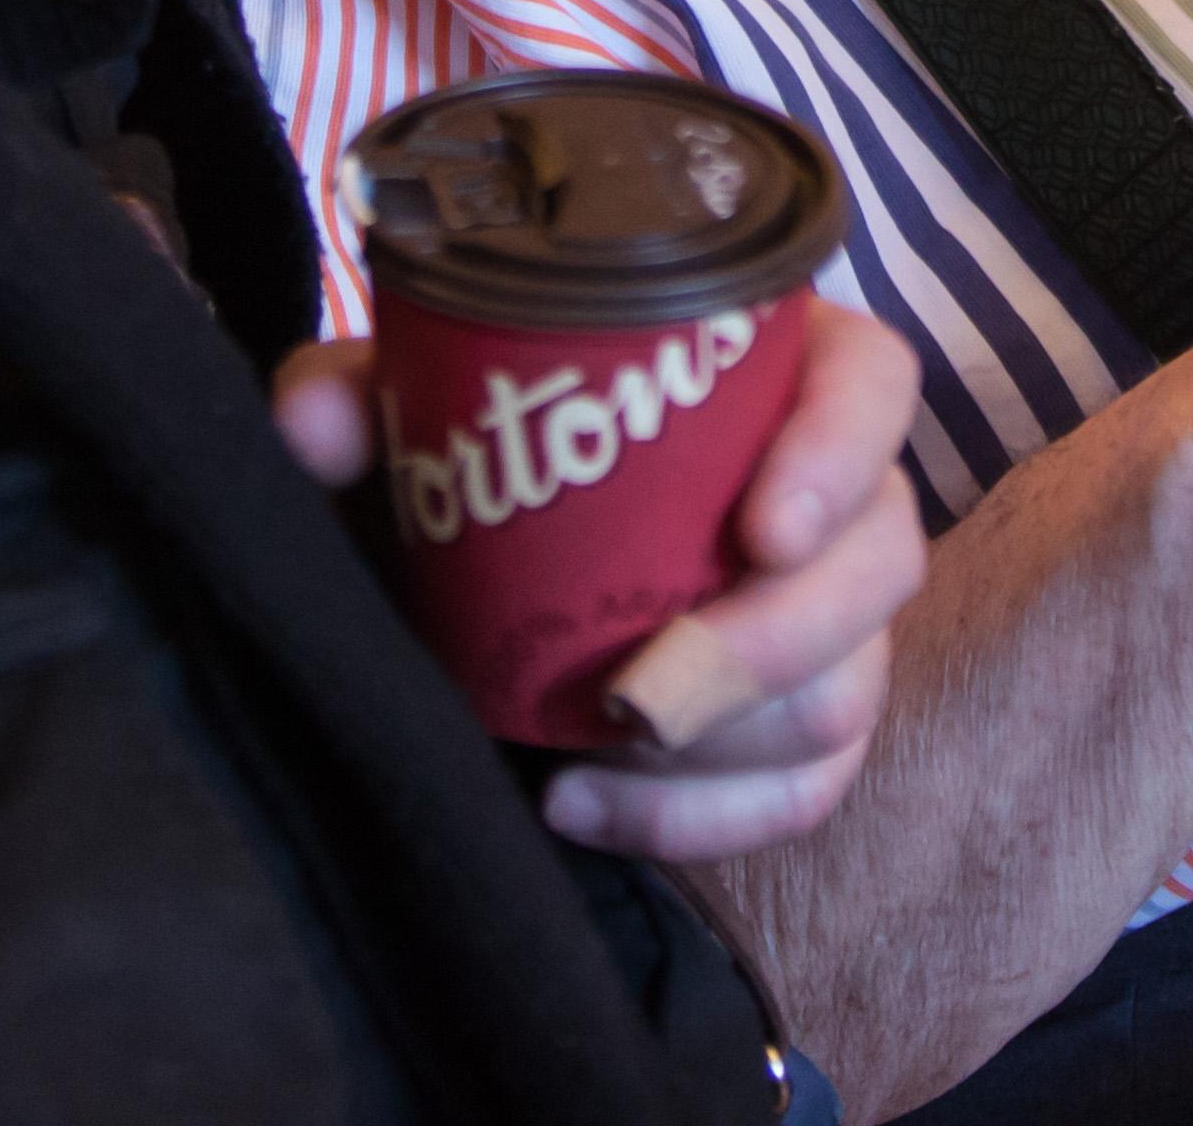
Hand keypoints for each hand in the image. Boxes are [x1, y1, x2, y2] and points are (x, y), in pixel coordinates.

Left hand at [273, 310, 932, 864]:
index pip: (872, 385)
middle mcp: (829, 494)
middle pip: (879, 561)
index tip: (762, 529)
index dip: (840, 453)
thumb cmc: (493, 450)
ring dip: (724, 745)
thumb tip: (313, 418)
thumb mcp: (426, 409)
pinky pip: (804, 791)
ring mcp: (831, 617)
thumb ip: (369, 397)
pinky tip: (584, 805)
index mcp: (776, 372)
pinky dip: (700, 819)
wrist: (489, 554)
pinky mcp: (806, 721)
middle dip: (773, 644)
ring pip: (848, 689)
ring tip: (594, 749)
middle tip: (644, 692)